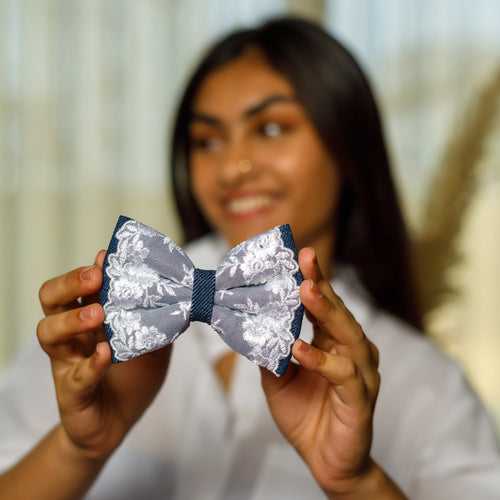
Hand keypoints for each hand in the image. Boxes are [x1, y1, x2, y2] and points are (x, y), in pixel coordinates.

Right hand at [37, 250, 171, 461]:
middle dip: (69, 283)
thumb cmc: (132, 378)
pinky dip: (90, 364)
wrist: (116, 424)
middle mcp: (72, 334)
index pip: (78, 286)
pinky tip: (105, 353)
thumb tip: (182, 295)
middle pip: (52, 299)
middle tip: (95, 276)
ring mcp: (66, 362)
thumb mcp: (154, 344)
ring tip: (98, 313)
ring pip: (48, 332)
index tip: (106, 256)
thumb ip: (160, 321)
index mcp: (89, 317)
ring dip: (72, 319)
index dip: (88, 269)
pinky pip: (75, 376)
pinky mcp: (71, 393)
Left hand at [260, 247, 381, 495]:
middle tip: (306, 260)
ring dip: (326, 312)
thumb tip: (249, 324)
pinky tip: (299, 349)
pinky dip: (321, 359)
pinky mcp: (360, 398)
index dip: (314, 279)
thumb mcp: (278, 378)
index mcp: (333, 343)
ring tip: (305, 291)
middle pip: (338, 312)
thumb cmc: (305, 414)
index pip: (324, 306)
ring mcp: (360, 373)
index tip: (300, 255)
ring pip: (347, 335)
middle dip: (321, 284)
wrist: (325, 460)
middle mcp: (351, 352)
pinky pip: (343, 373)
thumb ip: (270, 351)